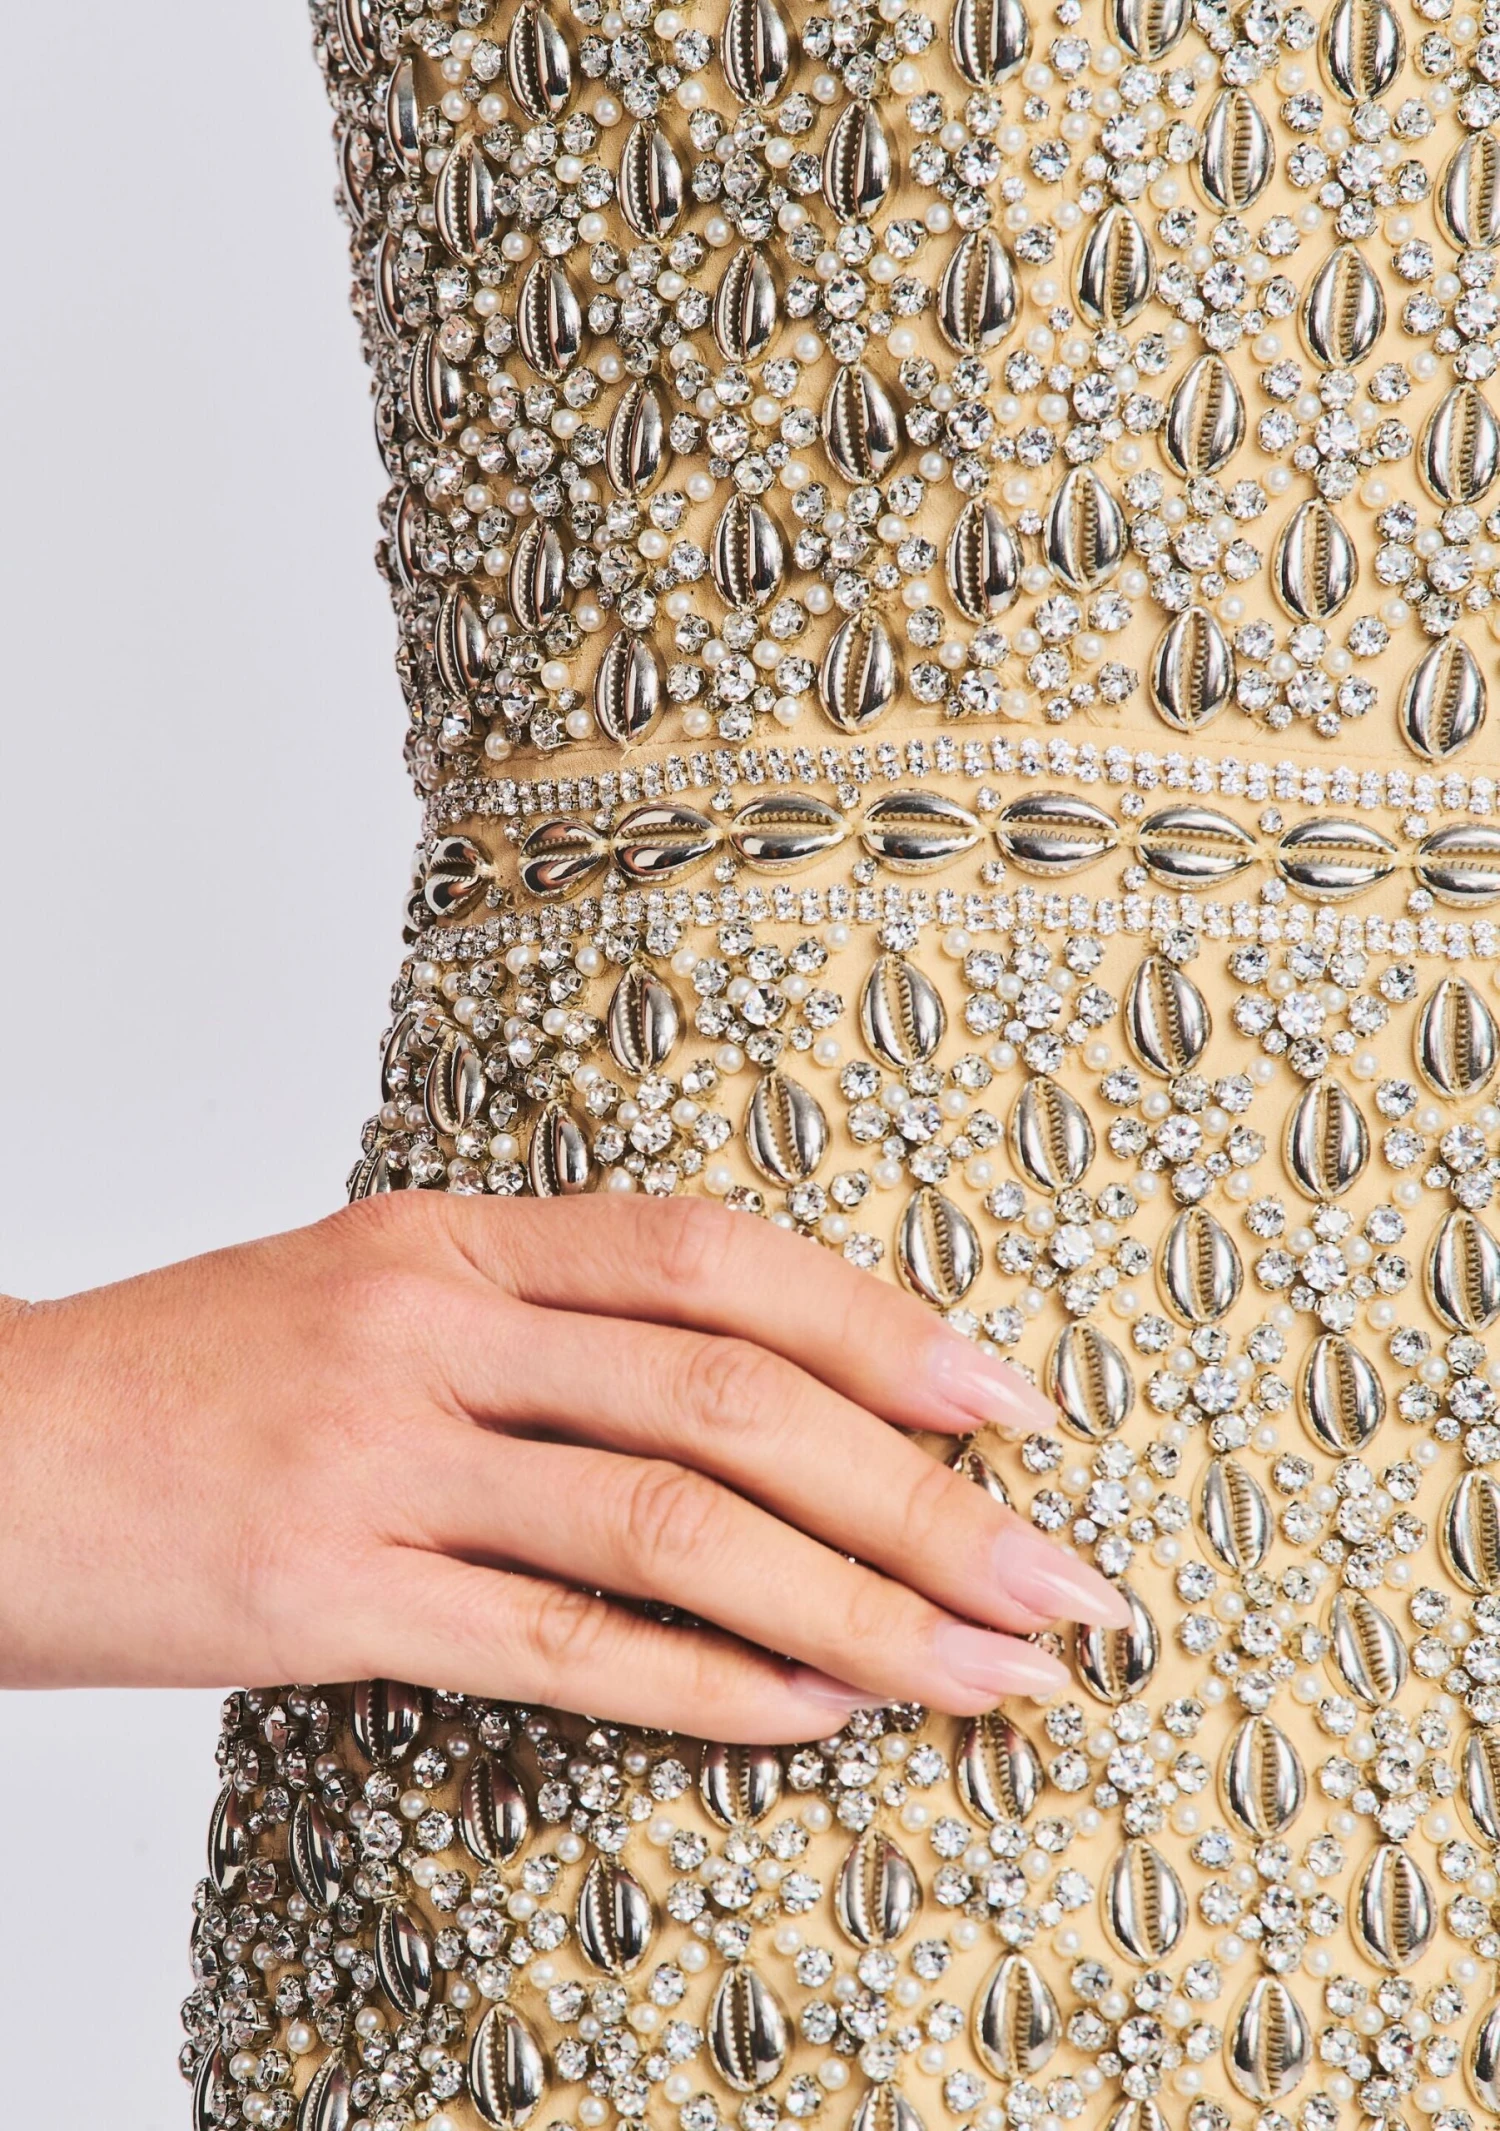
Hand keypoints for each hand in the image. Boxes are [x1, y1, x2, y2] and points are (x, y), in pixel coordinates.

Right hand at [0, 1194, 1127, 1739]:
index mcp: (453, 1234)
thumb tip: (753, 1390)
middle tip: (1056, 1571)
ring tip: (984, 1670)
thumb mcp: (370, 1293)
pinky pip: (558, 1645)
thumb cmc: (194, 1379)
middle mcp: (429, 1327)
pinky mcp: (326, 1597)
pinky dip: (707, 1686)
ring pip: (668, 1528)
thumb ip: (543, 1319)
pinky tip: (817, 1718)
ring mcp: (378, 1460)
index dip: (878, 1323)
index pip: (711, 1256)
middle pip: (725, 1396)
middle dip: (917, 1492)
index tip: (1011, 1399)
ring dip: (854, 1607)